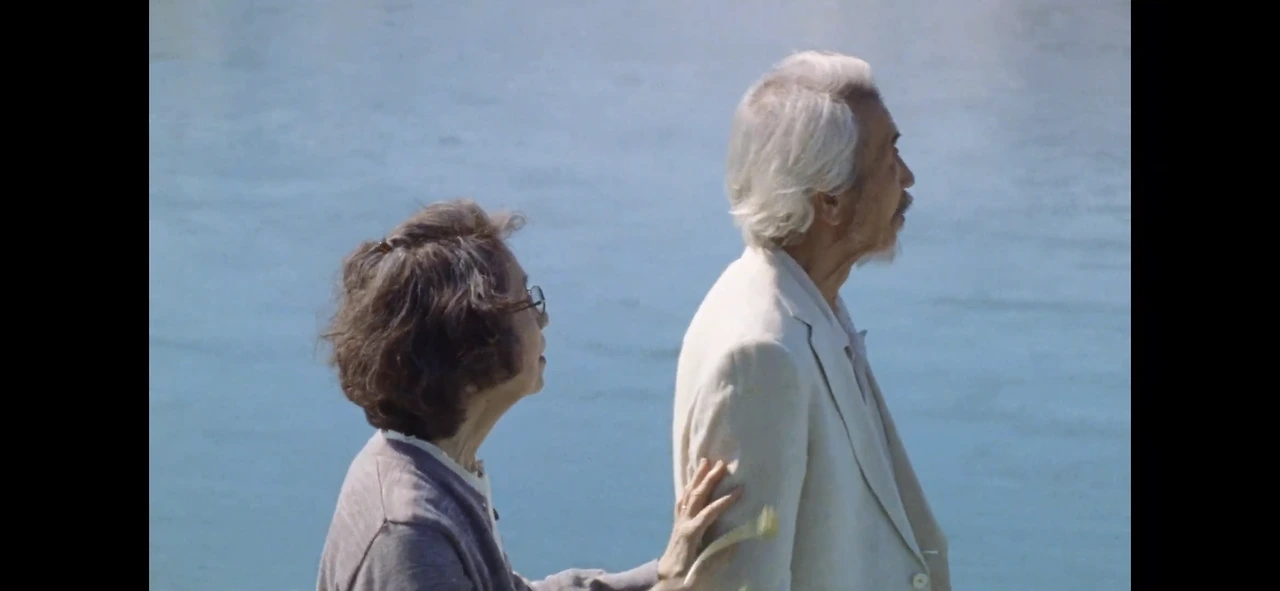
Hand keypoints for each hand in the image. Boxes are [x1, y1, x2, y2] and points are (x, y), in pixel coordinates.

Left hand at [656, 458, 741, 585]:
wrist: (665, 580)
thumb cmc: (685, 576)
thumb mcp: (703, 569)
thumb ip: (719, 556)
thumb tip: (737, 541)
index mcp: (691, 533)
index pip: (710, 512)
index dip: (725, 500)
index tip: (740, 489)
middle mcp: (684, 523)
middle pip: (697, 496)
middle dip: (710, 478)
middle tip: (721, 464)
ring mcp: (679, 521)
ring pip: (688, 494)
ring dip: (697, 477)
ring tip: (704, 461)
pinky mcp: (677, 523)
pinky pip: (682, 500)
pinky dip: (688, 488)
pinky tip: (690, 482)